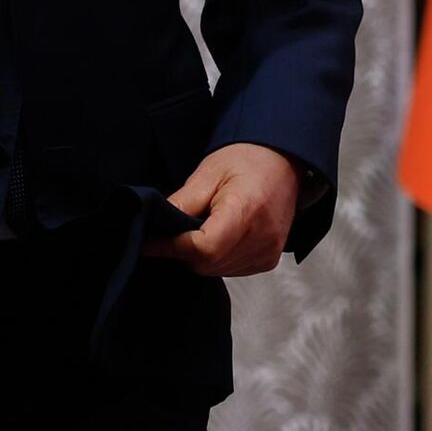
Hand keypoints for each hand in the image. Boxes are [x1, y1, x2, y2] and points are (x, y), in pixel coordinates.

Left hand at [139, 143, 298, 276]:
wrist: (281, 160)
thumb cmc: (246, 160)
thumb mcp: (208, 173)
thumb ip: (183, 203)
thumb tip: (157, 226)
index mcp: (246, 210)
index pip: (203, 248)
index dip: (172, 247)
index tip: (150, 242)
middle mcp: (262, 237)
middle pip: (208, 263)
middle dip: (184, 251)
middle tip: (173, 229)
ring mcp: (268, 251)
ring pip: (218, 271)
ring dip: (200, 257)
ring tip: (199, 228)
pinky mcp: (269, 259)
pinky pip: (233, 270)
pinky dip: (217, 260)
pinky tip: (218, 237)